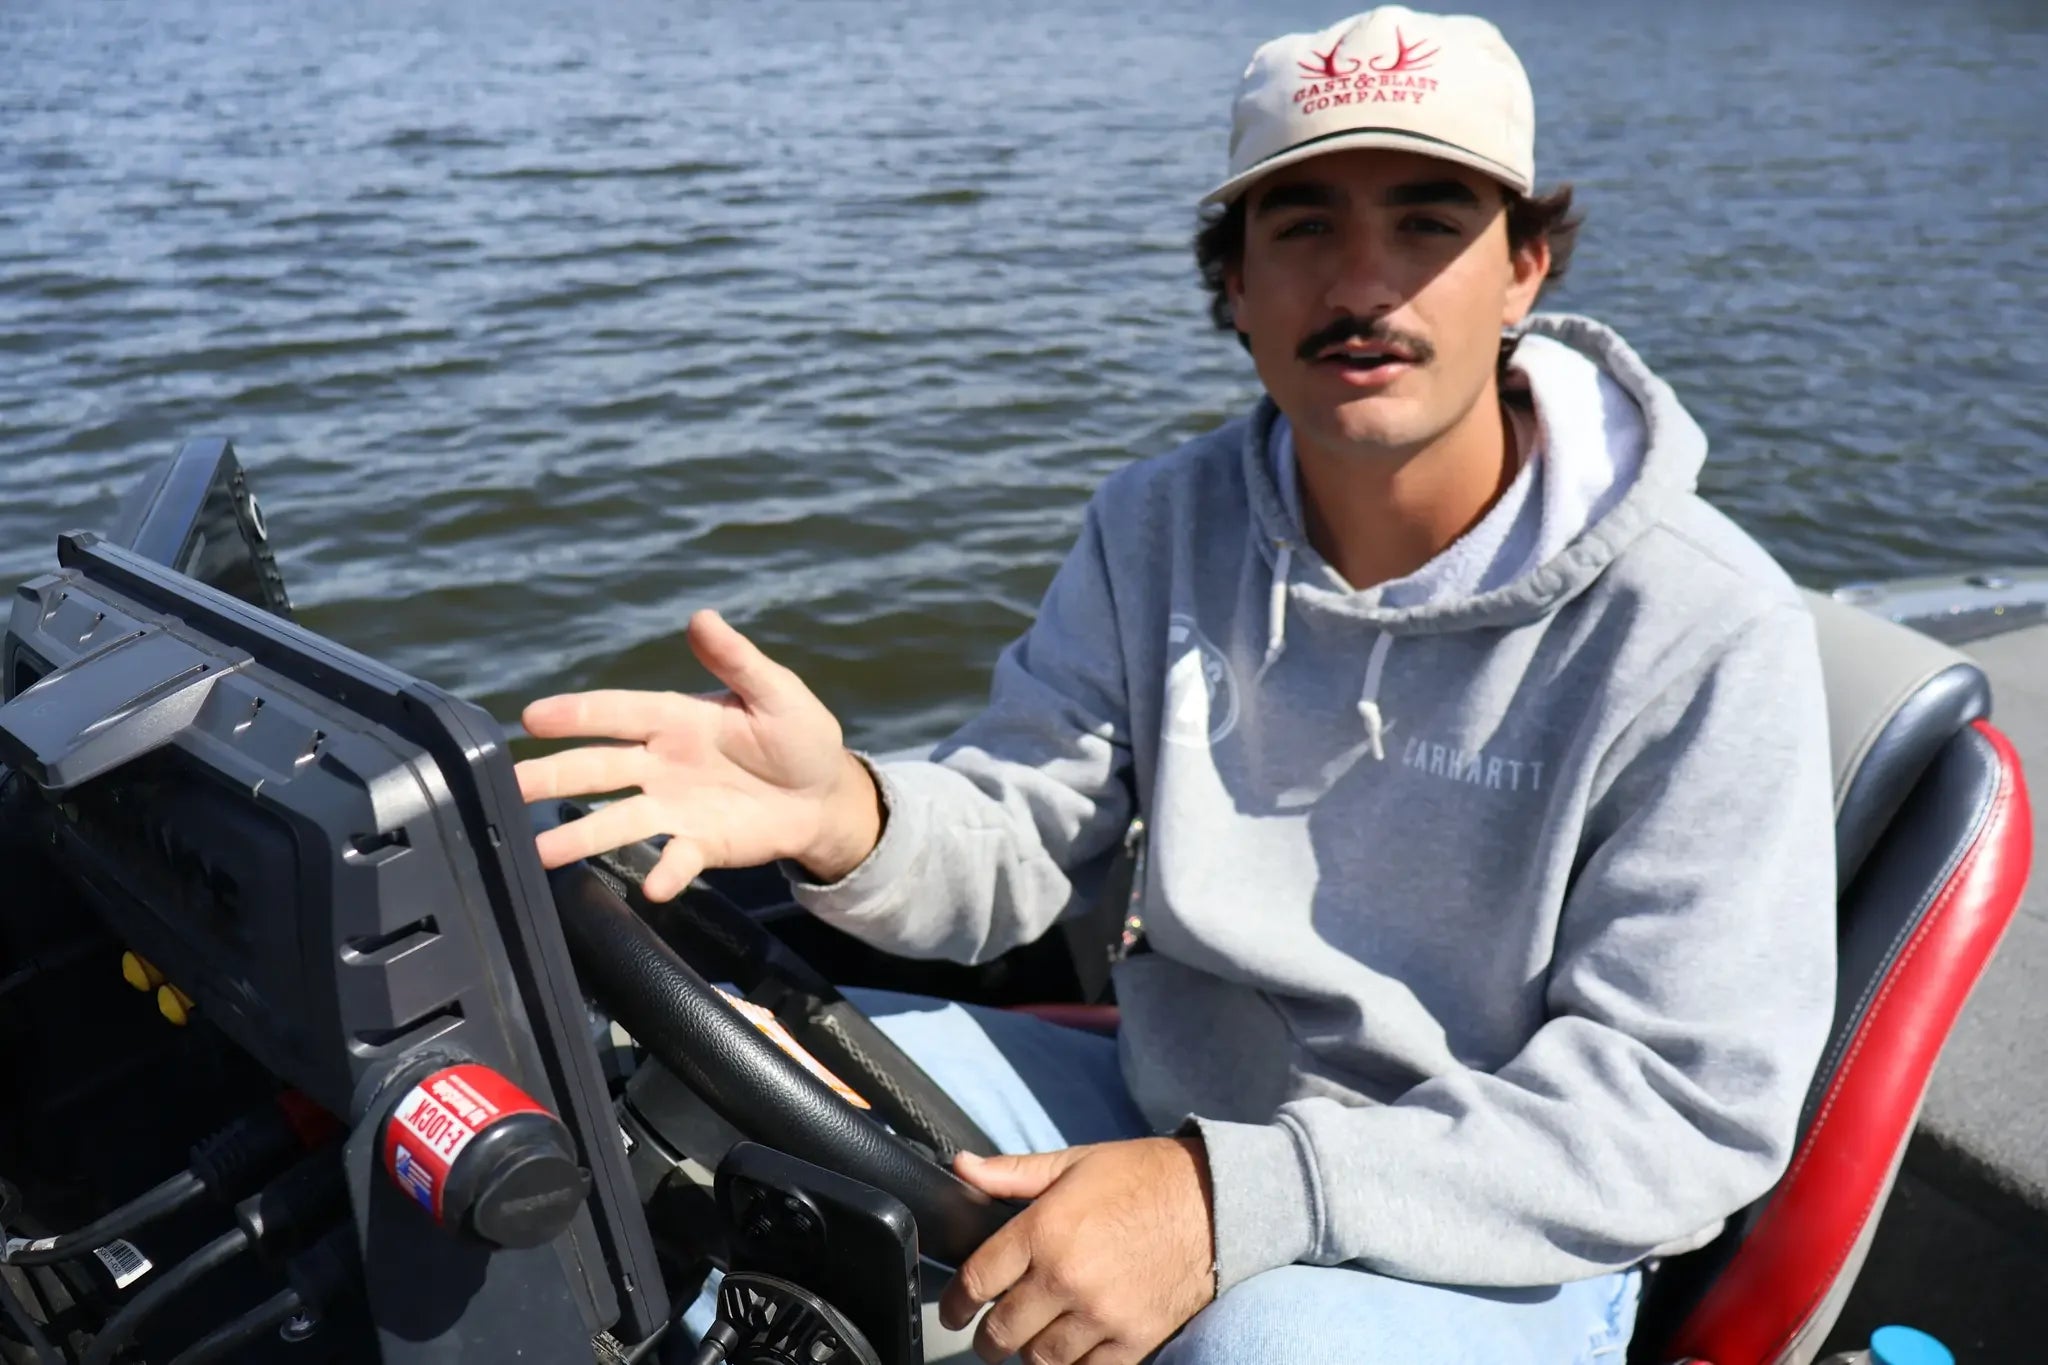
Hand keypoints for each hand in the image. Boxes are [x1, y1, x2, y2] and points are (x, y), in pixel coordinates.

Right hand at [513, 609, 883, 898]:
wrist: (826, 797)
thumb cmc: (798, 735)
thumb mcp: (776, 693)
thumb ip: (738, 661)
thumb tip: (702, 617)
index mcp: (675, 719)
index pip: (616, 712)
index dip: (576, 714)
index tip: (531, 718)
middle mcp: (661, 763)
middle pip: (597, 769)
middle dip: (553, 775)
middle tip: (510, 785)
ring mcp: (675, 807)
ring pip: (617, 820)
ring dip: (582, 836)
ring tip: (542, 853)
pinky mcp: (700, 845)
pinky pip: (675, 858)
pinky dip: (665, 872)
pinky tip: (654, 886)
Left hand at [940, 1138, 1215, 1364]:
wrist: (1215, 1202)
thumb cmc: (1142, 1177)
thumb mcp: (1074, 1163)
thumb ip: (1012, 1173)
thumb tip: (962, 1167)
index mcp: (1045, 1229)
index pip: (978, 1280)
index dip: (957, 1303)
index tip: (955, 1312)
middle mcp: (1067, 1276)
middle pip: (1003, 1331)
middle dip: (989, 1337)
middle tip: (991, 1333)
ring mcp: (1101, 1314)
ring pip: (1040, 1358)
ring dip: (1030, 1352)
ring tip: (1032, 1339)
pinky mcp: (1133, 1340)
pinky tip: (1071, 1349)